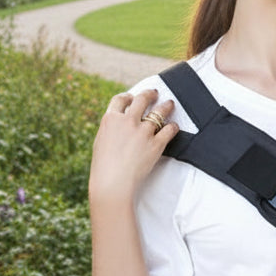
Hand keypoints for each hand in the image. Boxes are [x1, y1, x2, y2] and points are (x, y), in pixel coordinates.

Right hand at [89, 90, 177, 205]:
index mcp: (110, 119)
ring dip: (166, 106)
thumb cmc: (103, 167)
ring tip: (170, 104)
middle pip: (142, 100)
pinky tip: (174, 126)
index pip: (120, 100)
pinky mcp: (156, 143)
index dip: (128, 96)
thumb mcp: (101, 142)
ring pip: (159, 112)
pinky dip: (173, 127)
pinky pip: (169, 130)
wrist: (112, 183)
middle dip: (150, 94)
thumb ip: (111, 129)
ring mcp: (143, 132)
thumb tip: (117, 124)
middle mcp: (127, 121)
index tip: (132, 97)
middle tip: (154, 93)